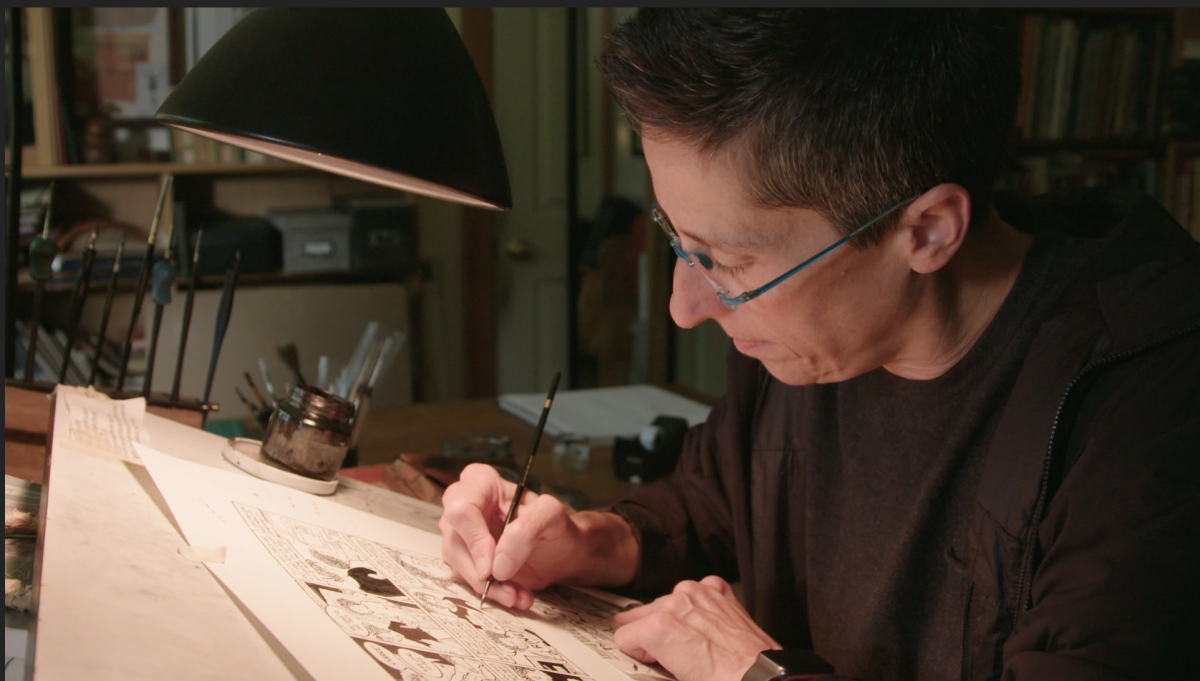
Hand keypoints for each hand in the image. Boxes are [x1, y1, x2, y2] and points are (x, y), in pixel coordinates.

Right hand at [439, 463, 635, 609]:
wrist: (560, 551)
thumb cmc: (554, 526)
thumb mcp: (551, 516)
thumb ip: (527, 529)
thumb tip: (498, 563)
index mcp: (480, 482)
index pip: (462, 509)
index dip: (474, 540)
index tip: (492, 567)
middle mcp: (463, 504)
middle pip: (454, 541)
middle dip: (481, 573)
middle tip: (510, 591)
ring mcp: (460, 532)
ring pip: (458, 564)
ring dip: (489, 587)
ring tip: (519, 596)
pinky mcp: (464, 557)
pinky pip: (467, 578)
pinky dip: (492, 593)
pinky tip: (516, 596)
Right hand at [613, 576, 779, 680]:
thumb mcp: (673, 680)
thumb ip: (651, 668)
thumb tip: (647, 665)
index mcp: (660, 627)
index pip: (624, 635)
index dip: (635, 654)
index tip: (646, 662)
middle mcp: (679, 603)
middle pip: (642, 614)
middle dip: (647, 635)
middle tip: (661, 657)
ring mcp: (701, 593)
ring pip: (668, 601)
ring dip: (671, 619)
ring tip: (684, 645)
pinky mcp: (720, 593)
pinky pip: (698, 592)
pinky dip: (697, 607)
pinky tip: (702, 626)